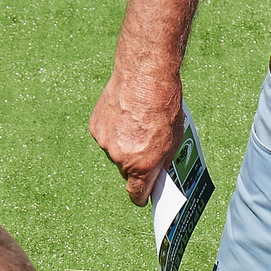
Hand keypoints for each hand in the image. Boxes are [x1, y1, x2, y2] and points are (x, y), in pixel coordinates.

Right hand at [90, 63, 186, 207]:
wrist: (144, 75)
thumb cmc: (164, 106)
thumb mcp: (174, 140)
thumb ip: (162, 161)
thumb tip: (157, 172)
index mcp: (142, 166)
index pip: (136, 195)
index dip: (141, 196)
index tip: (143, 195)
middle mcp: (121, 158)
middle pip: (126, 172)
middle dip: (135, 165)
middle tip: (144, 147)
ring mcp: (106, 143)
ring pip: (115, 153)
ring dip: (123, 145)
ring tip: (135, 126)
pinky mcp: (96, 127)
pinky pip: (106, 137)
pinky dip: (113, 130)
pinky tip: (124, 115)